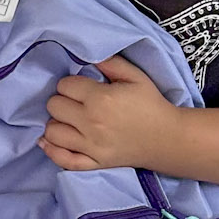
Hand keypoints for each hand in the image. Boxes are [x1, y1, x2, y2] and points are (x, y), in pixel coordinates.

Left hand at [41, 53, 181, 170]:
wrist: (168, 138)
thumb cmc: (151, 104)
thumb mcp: (135, 76)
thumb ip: (110, 63)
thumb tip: (86, 56)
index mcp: (101, 98)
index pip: (64, 86)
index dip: (71, 84)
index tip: (81, 87)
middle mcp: (91, 122)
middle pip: (54, 106)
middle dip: (62, 101)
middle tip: (75, 103)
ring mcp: (90, 146)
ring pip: (52, 132)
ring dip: (57, 123)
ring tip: (69, 121)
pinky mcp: (93, 163)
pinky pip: (62, 160)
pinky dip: (52, 150)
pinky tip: (50, 141)